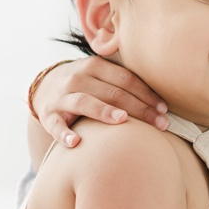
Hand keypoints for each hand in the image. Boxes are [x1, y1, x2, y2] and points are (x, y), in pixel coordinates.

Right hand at [33, 57, 168, 146]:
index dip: (146, 93)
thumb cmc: (85, 84)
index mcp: (95, 66)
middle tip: (160, 123)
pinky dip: (64, 133)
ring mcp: (62, 97)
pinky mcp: (49, 115)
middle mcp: (78, 78)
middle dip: (138, 108)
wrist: (44, 86)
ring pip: (85, 103)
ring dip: (104, 111)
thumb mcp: (100, 75)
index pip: (126, 79)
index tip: (164, 109)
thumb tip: (163, 99)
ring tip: (122, 120)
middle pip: (112, 93)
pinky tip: (75, 142)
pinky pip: (56, 125)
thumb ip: (124, 81)